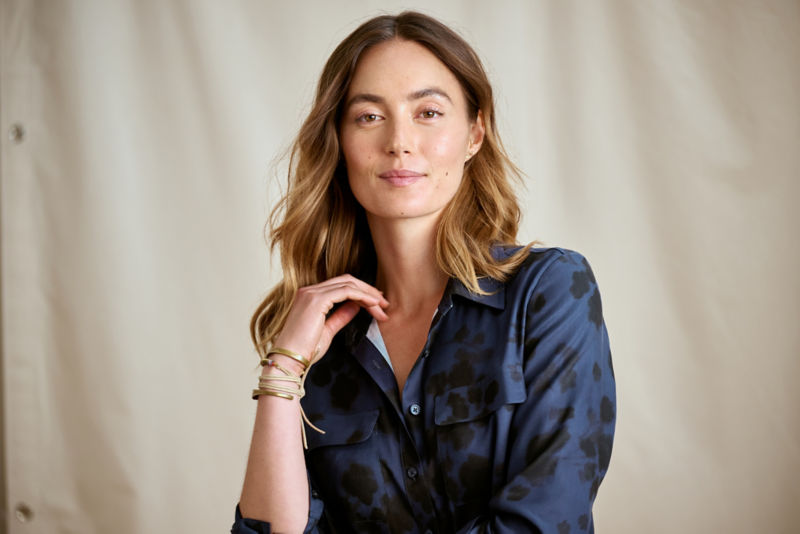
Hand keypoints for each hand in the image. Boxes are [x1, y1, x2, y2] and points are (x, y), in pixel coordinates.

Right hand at [271, 275, 388, 366]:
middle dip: (368, 291)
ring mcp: (311, 293)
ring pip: (348, 284)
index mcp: (309, 296)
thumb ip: (341, 316)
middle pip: (346, 281)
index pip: (340, 286)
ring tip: (382, 307)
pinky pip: (347, 291)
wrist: (289, 360)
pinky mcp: (317, 300)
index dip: (361, 292)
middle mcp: (309, 291)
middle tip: (384, 304)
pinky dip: (363, 296)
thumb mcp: (328, 330)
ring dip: (369, 295)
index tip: (376, 303)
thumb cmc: (305, 350)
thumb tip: (356, 306)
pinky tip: (373, 305)